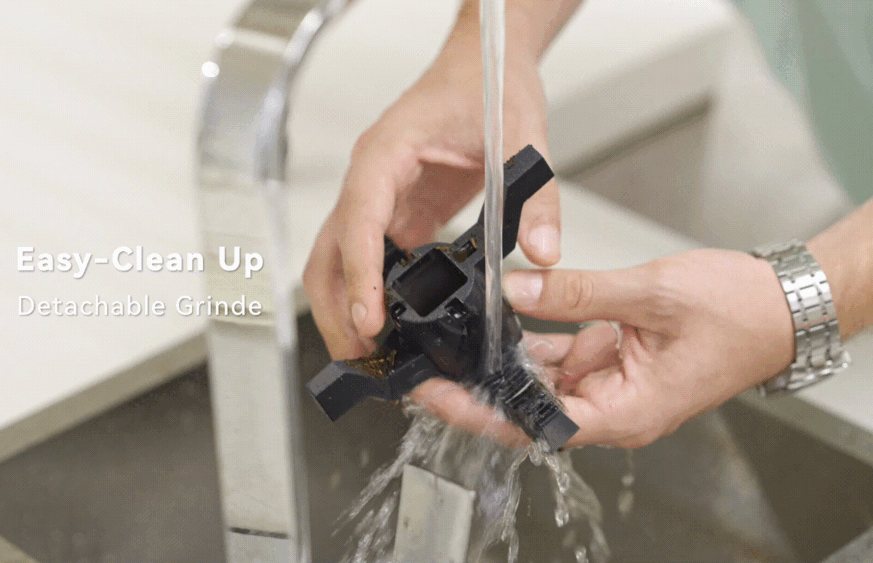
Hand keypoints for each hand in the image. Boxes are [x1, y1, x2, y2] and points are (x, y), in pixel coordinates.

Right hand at [303, 45, 560, 359]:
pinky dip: (373, 296)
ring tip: (371, 354)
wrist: (485, 63)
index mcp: (387, 153)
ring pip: (340, 260)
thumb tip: (543, 253)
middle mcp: (371, 178)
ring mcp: (379, 198)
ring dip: (346, 306)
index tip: (369, 318)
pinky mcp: (396, 214)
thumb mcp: (522, 138)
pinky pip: (372, 260)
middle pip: (330, 250)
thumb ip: (535, 198)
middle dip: (337, 306)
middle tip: (362, 355)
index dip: (360, 273)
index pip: (359, 218)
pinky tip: (394, 327)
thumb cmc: (488, 83)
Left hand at [411, 249, 795, 447]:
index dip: (480, 410)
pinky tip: (508, 316)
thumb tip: (517, 289)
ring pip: (543, 380)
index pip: (534, 424)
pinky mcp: (617, 363)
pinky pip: (565, 356)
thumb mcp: (649, 294)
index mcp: (626, 413)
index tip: (437, 393)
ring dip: (506, 359)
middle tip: (430, 360)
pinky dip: (539, 338)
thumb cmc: (739, 313)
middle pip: (529, 407)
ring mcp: (614, 386)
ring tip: (458, 335)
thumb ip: (577, 293)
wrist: (784, 304)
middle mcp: (615, 409)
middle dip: (480, 384)